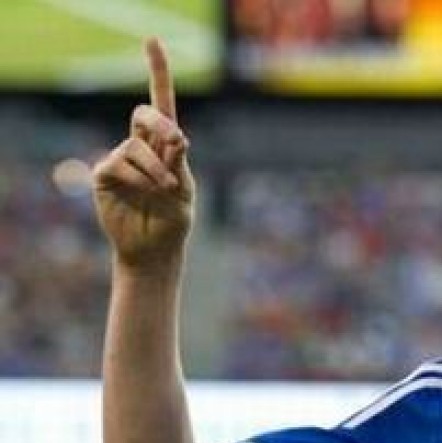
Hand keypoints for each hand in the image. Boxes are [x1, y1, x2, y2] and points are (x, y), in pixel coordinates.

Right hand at [93, 37, 194, 269]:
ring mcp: (120, 159)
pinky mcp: (103, 175)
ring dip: (156, 167)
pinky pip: (120, 164)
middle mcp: (141, 146)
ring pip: (135, 145)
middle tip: (177, 142)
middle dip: (159, 123)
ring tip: (165, 189)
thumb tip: (177, 134)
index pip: (162, 103)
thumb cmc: (174, 219)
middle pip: (144, 114)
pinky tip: (145, 193)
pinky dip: (139, 177)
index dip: (158, 71)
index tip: (153, 41)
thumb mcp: (185, 188)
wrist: (155, 248)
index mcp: (166, 145)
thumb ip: (179, 161)